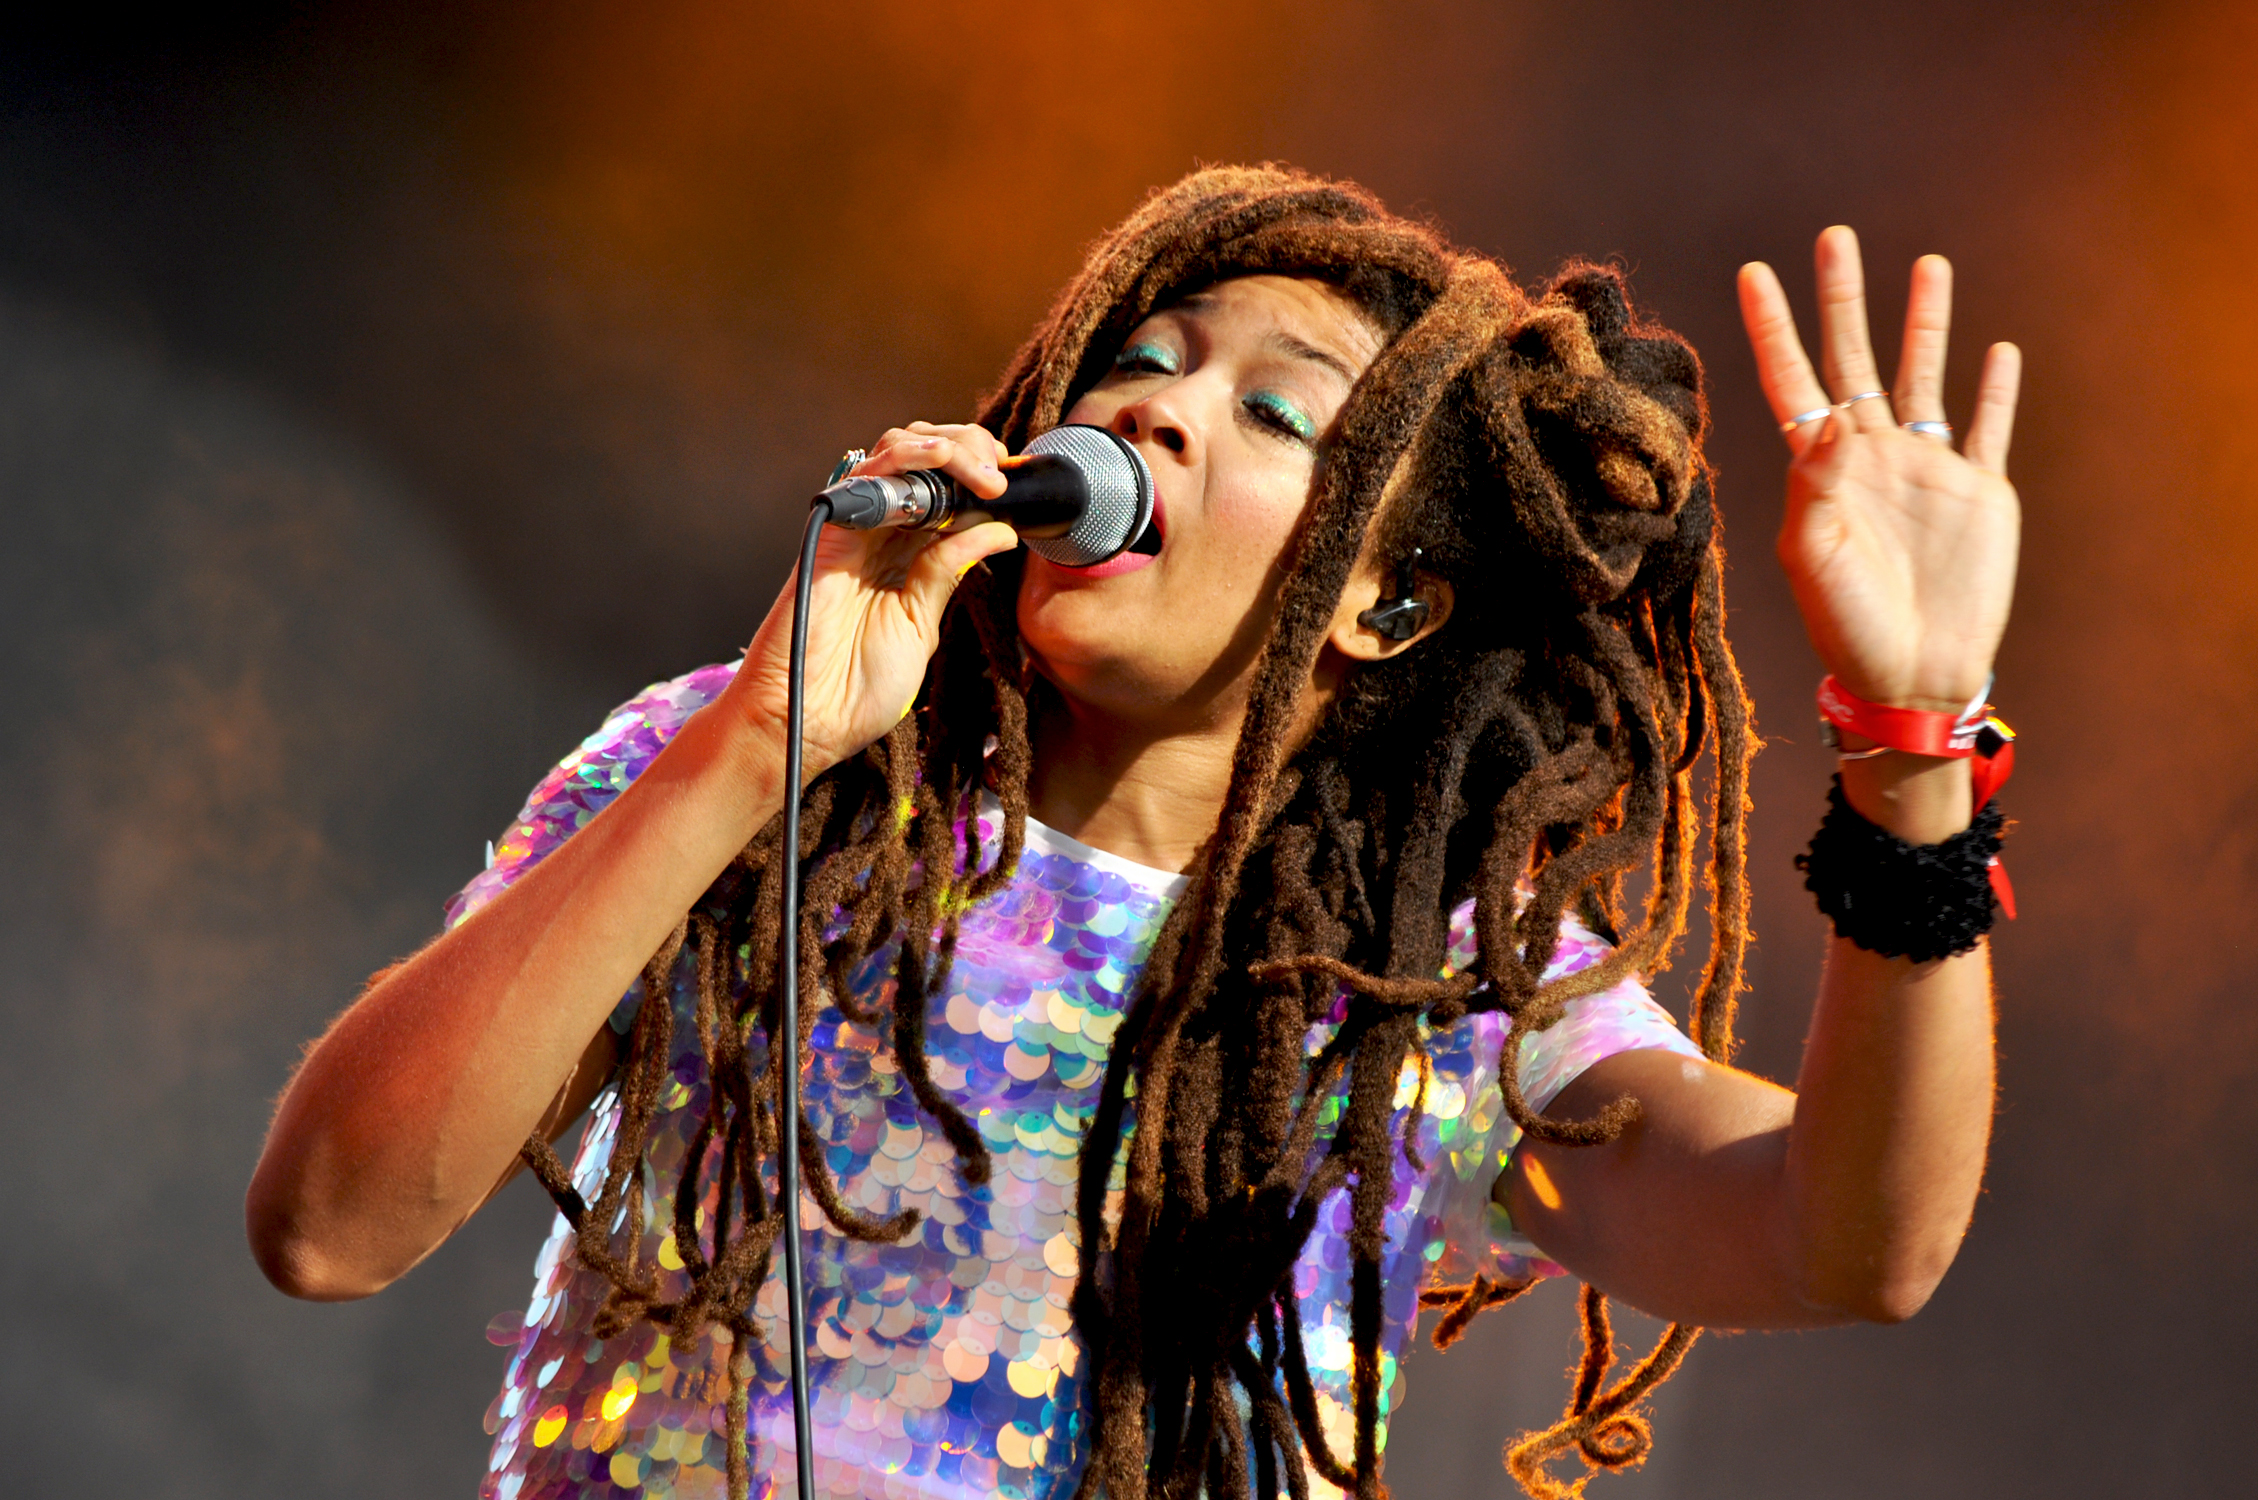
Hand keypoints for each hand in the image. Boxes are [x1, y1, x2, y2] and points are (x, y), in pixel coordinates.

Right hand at [723, 422, 1019, 777]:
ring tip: (985, 472)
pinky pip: (870, 473)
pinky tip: (945, 463)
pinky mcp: (834, 528)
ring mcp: (857, 527)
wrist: (808, 720)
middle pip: (925, 459)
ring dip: (950, 447)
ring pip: (899, 451)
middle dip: (971, 449)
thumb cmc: (857, 688)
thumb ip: (949, 570)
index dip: (982, 477)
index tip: (1016, 486)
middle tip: (1003, 473)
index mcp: (907, 556)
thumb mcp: (922, 624)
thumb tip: (999, 530)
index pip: (947, 492)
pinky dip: (911, 456)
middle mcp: (882, 533)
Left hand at [1739, 229, 2021, 712]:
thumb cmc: (1846, 626)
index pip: (1791, 380)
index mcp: (1819, 470)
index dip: (1772, 327)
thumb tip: (1831, 419)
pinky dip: (1994, 390)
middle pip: (1852, 359)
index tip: (1752, 272)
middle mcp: (1869, 457)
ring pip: (1922, 376)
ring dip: (1922, 323)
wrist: (1910, 676)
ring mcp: (1926, 470)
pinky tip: (1997, 349)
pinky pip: (1987, 427)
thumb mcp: (1813, 559)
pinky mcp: (1980, 492)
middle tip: (1833, 238)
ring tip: (1928, 264)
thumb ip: (1815, 488)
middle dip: (1842, 300)